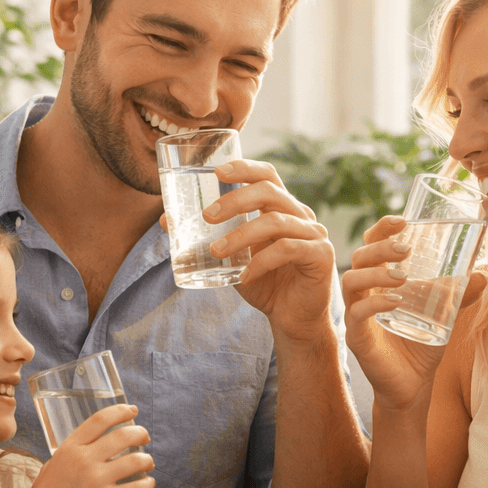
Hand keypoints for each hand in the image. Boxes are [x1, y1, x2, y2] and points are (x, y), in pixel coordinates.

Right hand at [25, 403, 154, 487]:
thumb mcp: (52, 466)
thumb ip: (71, 454)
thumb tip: (90, 446)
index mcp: (70, 448)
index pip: (100, 419)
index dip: (120, 411)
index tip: (132, 410)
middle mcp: (84, 460)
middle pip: (123, 435)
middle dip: (140, 433)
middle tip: (144, 437)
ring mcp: (97, 480)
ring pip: (135, 460)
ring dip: (147, 459)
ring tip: (149, 462)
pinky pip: (137, 487)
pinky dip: (148, 484)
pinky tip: (149, 483)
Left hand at [200, 158, 337, 340]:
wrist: (293, 320)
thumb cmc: (264, 284)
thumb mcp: (231, 259)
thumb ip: (208, 239)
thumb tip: (166, 221)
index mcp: (282, 208)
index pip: (267, 176)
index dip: (244, 168)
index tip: (217, 172)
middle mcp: (301, 215)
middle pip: (270, 192)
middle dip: (235, 200)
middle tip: (207, 216)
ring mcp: (314, 234)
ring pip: (276, 221)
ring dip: (241, 235)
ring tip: (216, 251)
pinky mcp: (321, 256)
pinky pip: (288, 249)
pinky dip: (262, 261)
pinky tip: (245, 275)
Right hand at [341, 215, 486, 409]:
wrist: (414, 385)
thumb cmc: (423, 345)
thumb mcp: (446, 314)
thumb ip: (459, 293)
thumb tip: (482, 274)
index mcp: (380, 280)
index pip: (371, 245)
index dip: (381, 228)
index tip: (401, 220)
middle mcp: (365, 293)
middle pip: (359, 256)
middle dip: (380, 247)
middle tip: (406, 248)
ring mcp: (357, 315)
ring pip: (352, 281)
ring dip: (376, 273)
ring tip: (403, 276)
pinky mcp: (358, 338)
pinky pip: (357, 314)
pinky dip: (374, 303)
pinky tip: (395, 301)